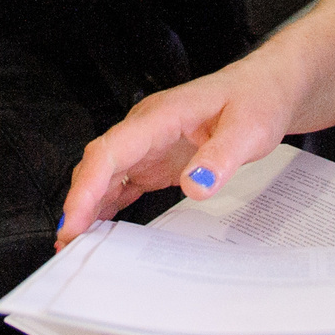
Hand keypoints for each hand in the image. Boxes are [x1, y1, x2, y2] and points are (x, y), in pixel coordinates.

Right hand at [58, 49, 292, 244]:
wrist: (265, 89)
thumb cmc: (255, 101)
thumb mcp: (249, 130)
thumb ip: (221, 158)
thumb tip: (195, 187)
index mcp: (160, 117)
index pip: (110, 150)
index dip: (88, 187)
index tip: (74, 219)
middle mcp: (145, 130)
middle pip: (98, 165)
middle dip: (78, 203)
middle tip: (69, 245)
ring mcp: (147, 145)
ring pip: (104, 176)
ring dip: (86, 208)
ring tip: (75, 245)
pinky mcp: (155, 160)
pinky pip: (121, 183)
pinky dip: (105, 206)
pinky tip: (97, 229)